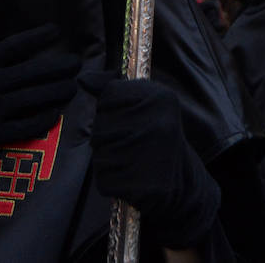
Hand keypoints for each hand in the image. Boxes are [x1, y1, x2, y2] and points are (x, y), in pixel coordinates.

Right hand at [0, 24, 78, 191]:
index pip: (13, 47)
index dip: (37, 37)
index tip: (56, 30)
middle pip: (31, 73)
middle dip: (57, 67)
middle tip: (77, 62)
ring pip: (32, 99)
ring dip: (56, 92)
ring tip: (74, 86)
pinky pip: (23, 127)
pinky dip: (42, 120)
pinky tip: (56, 114)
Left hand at [85, 76, 219, 249]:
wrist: (182, 184)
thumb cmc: (156, 139)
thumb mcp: (142, 105)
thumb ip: (111, 91)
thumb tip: (82, 79)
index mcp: (161, 97)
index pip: (107, 97)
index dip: (110, 111)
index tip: (131, 120)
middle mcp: (158, 123)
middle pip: (100, 127)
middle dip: (107, 139)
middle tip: (131, 146)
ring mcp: (151, 155)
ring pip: (99, 154)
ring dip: (107, 162)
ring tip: (131, 162)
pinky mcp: (143, 185)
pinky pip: (104, 180)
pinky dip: (111, 183)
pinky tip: (130, 180)